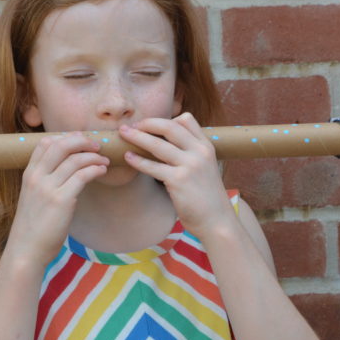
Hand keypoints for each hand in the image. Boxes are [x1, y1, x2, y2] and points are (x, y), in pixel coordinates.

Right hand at [5, 133, 108, 264]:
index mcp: (29, 175)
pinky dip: (96, 168)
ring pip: (75, 159)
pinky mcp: (62, 200)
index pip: (44, 143)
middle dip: (82, 140)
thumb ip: (44, 182)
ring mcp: (48, 188)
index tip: (80, 140)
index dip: (65, 137)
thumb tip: (66, 170)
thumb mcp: (33, 198)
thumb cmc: (32, 228)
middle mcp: (37, 177)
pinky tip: (102, 170)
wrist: (26, 251)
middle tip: (96, 145)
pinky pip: (82, 175)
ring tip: (104, 160)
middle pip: (61, 145)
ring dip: (94, 156)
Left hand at [118, 113, 236, 239]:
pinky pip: (152, 166)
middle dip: (147, 123)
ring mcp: (189, 165)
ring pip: (157, 144)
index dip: (166, 119)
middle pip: (169, 126)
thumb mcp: (206, 168)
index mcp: (206, 146)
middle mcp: (199, 152)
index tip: (150, 125)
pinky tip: (128, 157)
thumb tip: (167, 144)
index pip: (186, 119)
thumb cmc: (207, 197)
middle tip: (132, 125)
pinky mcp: (178, 181)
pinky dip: (137, 160)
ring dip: (136, 137)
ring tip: (123, 134)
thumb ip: (192, 154)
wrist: (217, 221)